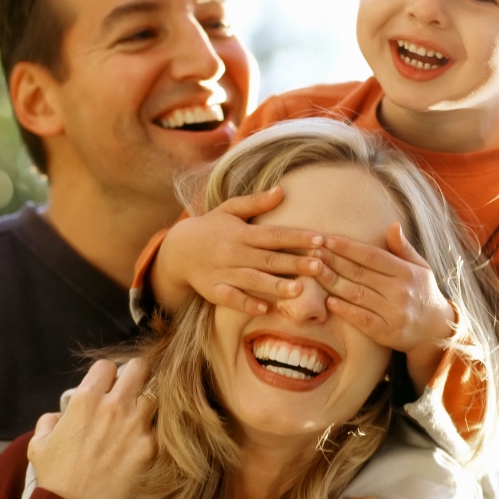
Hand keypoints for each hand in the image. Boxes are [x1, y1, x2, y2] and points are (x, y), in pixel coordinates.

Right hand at [28, 359, 156, 498]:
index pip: (107, 366)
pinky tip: (149, 439)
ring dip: (149, 403)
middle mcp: (114, 406)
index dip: (107, 376)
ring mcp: (136, 425)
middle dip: (138, 376)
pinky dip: (157, 430)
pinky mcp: (151, 446)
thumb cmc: (55, 478)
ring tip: (143, 417)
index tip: (108, 388)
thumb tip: (60, 415)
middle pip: (140, 367)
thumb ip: (50, 420)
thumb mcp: (39, 443)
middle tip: (134, 391)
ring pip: (156, 394)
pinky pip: (162, 426)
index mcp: (86, 400)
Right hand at [151, 185, 323, 313]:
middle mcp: (234, 253)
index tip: (320, 239)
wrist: (177, 250)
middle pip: (268, 259)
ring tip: (299, 290)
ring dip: (276, 286)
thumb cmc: (212, 227)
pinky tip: (266, 309)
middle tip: (320, 266)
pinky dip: (247, 304)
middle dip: (294, 263)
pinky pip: (232, 299)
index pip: (273, 234)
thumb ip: (256, 202)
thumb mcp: (230, 209)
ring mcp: (223, 273)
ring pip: (253, 280)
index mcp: (241, 232)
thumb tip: (282, 189)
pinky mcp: (214, 291)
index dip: (297, 237)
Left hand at [316, 223, 455, 393]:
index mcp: (407, 272)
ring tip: (315, 271)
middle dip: (334, 261)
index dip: (348, 247)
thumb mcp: (420, 267)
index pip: (372, 256)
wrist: (436, 330)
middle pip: (360, 274)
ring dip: (333, 282)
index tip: (328, 239)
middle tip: (313, 252)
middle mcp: (401, 291)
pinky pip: (361, 319)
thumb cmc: (423, 292)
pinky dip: (344, 309)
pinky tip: (328, 300)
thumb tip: (393, 225)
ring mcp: (394, 313)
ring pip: (357, 295)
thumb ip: (404, 248)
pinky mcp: (387, 333)